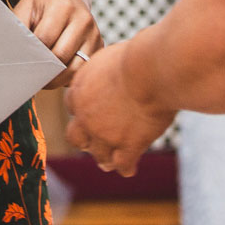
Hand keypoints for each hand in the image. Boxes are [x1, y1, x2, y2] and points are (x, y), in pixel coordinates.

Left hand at [13, 0, 100, 88]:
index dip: (31, 52)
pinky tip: (58, 73)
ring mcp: (95, 34)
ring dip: (57, 78)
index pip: (44, 39)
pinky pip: (84, 70)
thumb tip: (15, 55)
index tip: (22, 60)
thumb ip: (19, 28)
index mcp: (63, 6)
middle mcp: (83, 19)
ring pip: (75, 68)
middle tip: (30, 74)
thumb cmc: (43, 3)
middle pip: (61, 56)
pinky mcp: (100, 46)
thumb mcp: (26, 7)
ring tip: (43, 78)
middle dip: (44, 68)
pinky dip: (69, 76)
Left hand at [64, 41, 172, 175]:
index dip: (83, 109)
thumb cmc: (137, 55)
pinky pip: (123, 165)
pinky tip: (130, 168)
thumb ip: (106, 70)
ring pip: (99, 156)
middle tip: (96, 139)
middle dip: (86, 139)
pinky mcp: (128, 146)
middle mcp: (87, 116)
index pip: (72, 106)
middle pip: (76, 137)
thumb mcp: (111, 57)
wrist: (151, 69)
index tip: (93, 109)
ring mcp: (106, 135)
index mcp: (81, 89)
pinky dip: (127, 168)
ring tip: (111, 161)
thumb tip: (115, 67)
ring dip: (106, 157)